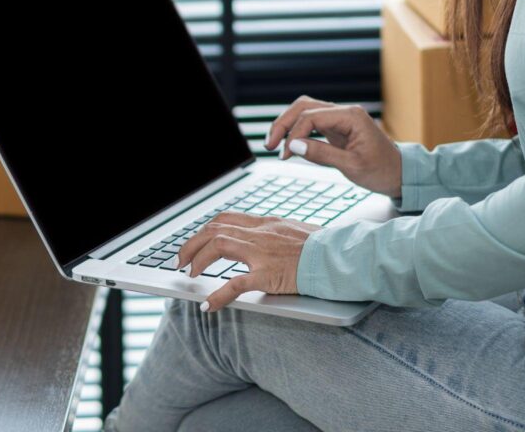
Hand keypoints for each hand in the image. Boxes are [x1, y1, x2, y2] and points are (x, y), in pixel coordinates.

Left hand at [176, 212, 318, 311]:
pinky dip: (217, 296)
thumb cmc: (326, 249)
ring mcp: (262, 253)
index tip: (196, 240)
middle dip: (192, 243)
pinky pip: (235, 284)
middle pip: (215, 229)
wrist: (342, 257)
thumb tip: (267, 243)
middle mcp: (261, 233)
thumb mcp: (297, 233)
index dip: (205, 229)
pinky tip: (208, 306)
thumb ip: (278, 236)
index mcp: (267, 224)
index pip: (227, 219)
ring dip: (198, 259)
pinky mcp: (268, 275)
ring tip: (190, 273)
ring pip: (218, 246)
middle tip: (182, 259)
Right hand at [265, 96, 401, 197]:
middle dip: (283, 123)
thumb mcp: (351, 166)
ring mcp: (340, 118)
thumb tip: (293, 146)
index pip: (311, 117)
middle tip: (269, 145)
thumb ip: (321, 154)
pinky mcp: (336, 128)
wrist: (400, 174)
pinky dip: (296, 131)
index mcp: (351, 116)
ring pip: (305, 111)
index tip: (285, 154)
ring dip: (287, 125)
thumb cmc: (381, 170)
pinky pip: (311, 122)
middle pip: (303, 106)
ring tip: (274, 145)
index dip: (294, 134)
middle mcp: (344, 112)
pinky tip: (289, 146)